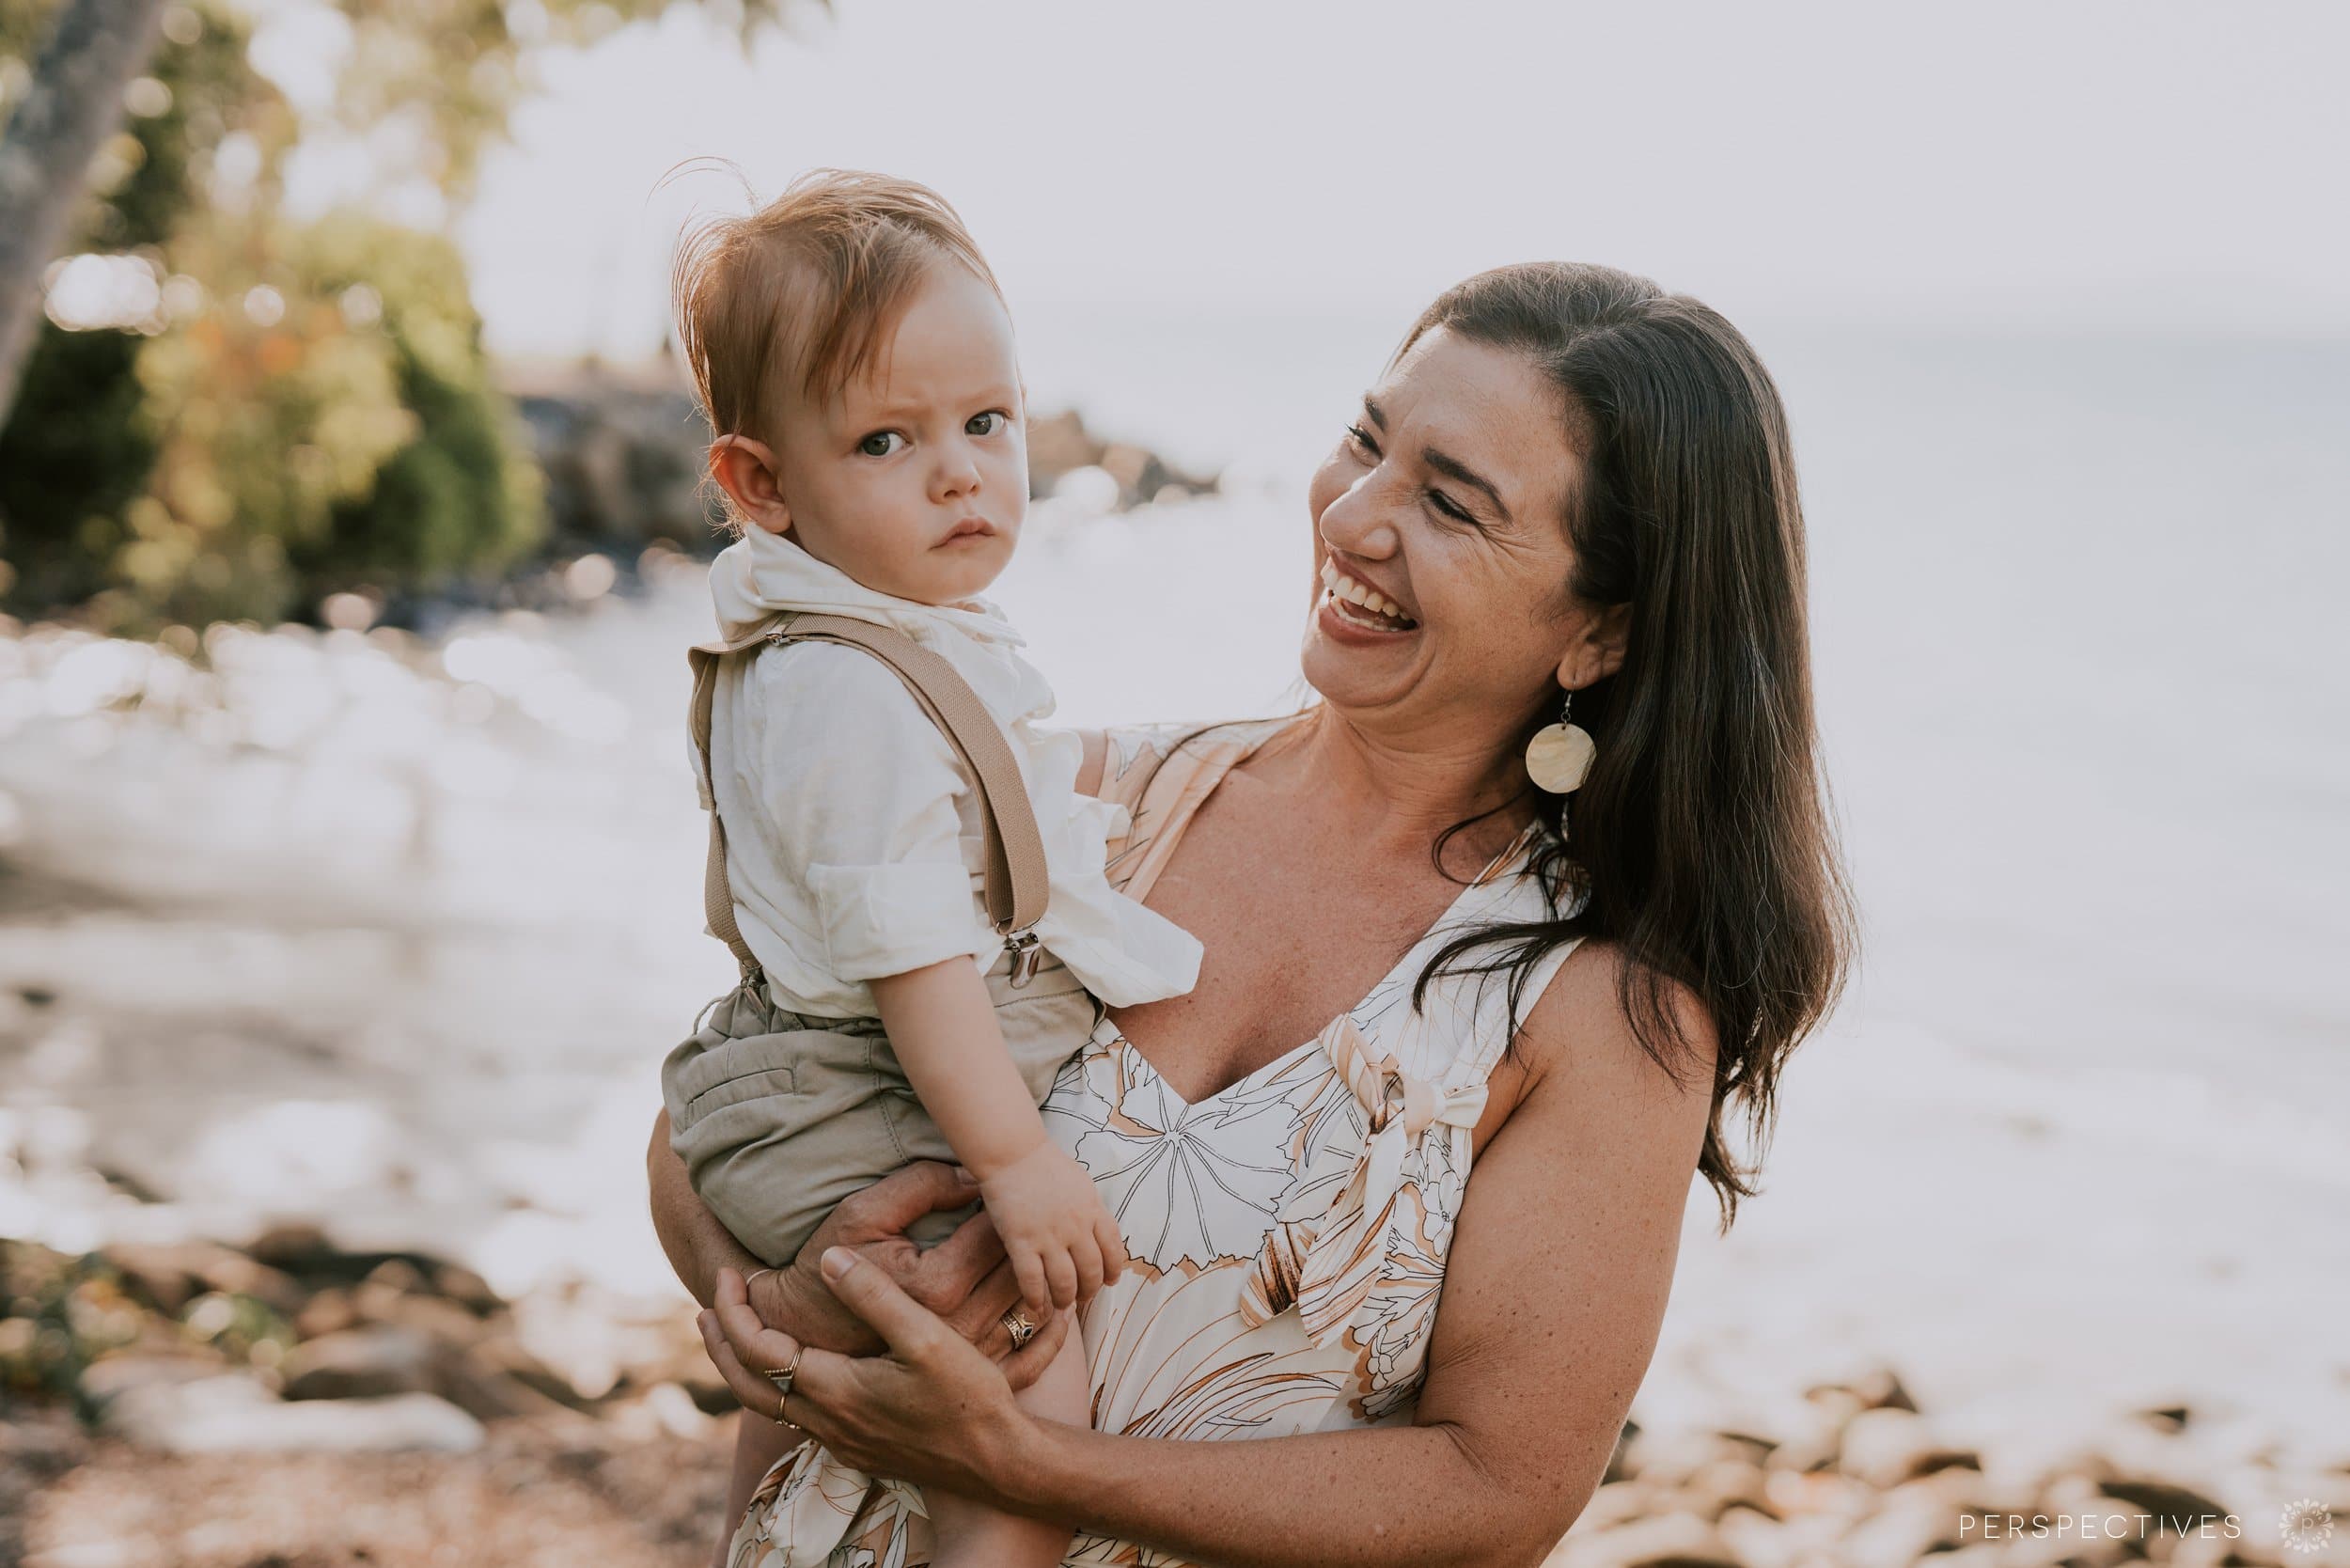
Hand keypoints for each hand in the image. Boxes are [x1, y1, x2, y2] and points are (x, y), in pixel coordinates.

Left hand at [698, 1251, 1062, 1497]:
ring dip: (746, 1366)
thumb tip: (828, 1259)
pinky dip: (777, 1386)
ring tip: (738, 1336)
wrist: (998, 1462)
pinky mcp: (859, 1449)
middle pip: (747, 1385)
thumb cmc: (967, 1397)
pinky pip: (797, 1417)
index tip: (728, 1273)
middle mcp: (826, 1421)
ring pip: (770, 1405)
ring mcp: (841, 1441)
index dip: (735, 1309)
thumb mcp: (925, 1336)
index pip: (758, 1349)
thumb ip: (874, 1295)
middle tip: (707, 1308)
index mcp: (833, 1389)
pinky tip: (796, 1370)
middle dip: (721, 1344)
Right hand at [734, 1161, 1058, 1370]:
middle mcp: (959, 1327)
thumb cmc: (828, 1265)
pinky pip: (1034, 1357)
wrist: (801, 1332)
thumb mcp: (864, 1212)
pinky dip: (1051, 1331)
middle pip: (1021, 1270)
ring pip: (1033, 1309)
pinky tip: (1051, 1308)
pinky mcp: (974, 1381)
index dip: (1006, 1207)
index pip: (998, 1234)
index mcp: (937, 1285)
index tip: (1002, 1193)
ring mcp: (970, 1359)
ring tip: (1041, 1254)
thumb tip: (975, 1175)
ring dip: (1043, 1279)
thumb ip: (923, 1185)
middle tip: (1029, 1218)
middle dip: (1030, 1241)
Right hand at [976, 1139, 1126, 1313]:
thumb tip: (1097, 1230)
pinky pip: (1032, 1281)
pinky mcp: (1021, 1242)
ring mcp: (1049, 1237)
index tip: (1109, 1281)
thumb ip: (1091, 1209)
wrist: (1013, 1153)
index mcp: (1093, 1210)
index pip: (1113, 1249)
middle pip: (1092, 1271)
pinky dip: (1036, 1300)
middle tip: (1082, 1297)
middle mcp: (1076, 1227)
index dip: (1113, 1270)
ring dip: (1065, 1300)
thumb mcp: (1081, 1183)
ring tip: (1061, 1305)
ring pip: (1065, 1283)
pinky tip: (1036, 1307)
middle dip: (1089, 1290)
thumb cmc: (1045, 1164)